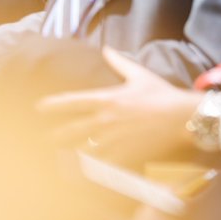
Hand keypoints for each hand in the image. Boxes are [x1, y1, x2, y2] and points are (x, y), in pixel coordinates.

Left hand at [36, 48, 202, 163]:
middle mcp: (106, 120)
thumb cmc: (162, 95)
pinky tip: (85, 171)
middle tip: (42, 140)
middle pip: (72, 130)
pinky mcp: (126, 155)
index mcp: (107, 99)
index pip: (73, 102)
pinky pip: (103, 164)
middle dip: (55, 136)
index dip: (53, 105)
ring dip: (72, 153)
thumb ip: (119, 62)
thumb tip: (106, 49)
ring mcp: (115, 140)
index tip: (39, 108)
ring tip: (60, 157)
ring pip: (84, 150)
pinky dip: (93, 167)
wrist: (181, 117)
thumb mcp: (139, 74)